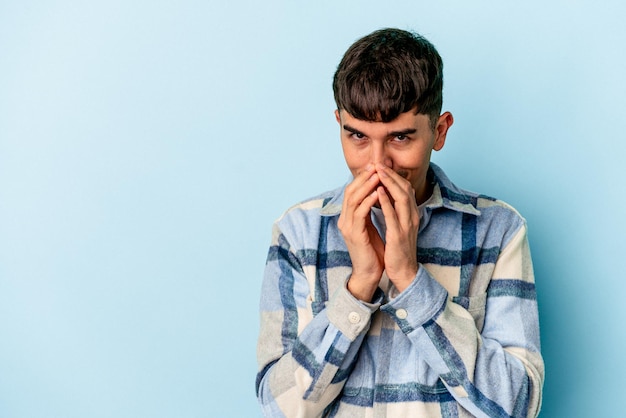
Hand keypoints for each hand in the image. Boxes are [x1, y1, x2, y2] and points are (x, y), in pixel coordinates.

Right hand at [338, 164, 384, 300]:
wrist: (370, 273)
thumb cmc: (373, 250)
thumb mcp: (370, 226)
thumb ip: (369, 211)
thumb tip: (377, 192)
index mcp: (348, 218)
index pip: (352, 191)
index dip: (362, 178)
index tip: (375, 167)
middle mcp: (344, 220)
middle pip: (350, 191)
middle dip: (363, 177)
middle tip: (376, 166)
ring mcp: (347, 227)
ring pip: (353, 199)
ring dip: (366, 186)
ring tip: (378, 175)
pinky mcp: (354, 235)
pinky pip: (359, 213)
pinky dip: (368, 201)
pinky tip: (377, 193)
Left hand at [375, 163, 419, 291]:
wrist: (404, 272)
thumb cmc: (397, 250)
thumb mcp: (398, 227)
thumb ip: (394, 212)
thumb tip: (384, 195)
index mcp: (411, 214)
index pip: (405, 188)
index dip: (394, 176)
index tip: (382, 166)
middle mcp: (412, 217)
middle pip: (405, 188)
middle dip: (391, 174)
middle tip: (379, 163)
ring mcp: (407, 225)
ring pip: (401, 197)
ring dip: (389, 182)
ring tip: (378, 171)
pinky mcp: (399, 235)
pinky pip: (393, 214)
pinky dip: (385, 201)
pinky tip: (377, 191)